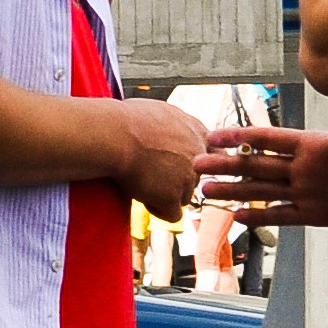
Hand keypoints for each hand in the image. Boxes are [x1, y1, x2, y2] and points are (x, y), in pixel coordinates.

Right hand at [108, 98, 208, 219]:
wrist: (112, 134)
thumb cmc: (123, 120)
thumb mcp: (160, 113)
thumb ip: (175, 126)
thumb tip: (170, 134)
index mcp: (197, 131)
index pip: (214, 154)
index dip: (195, 162)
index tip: (177, 164)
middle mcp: (199, 153)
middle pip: (195, 178)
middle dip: (177, 179)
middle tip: (150, 171)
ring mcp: (188, 176)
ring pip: (184, 196)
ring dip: (165, 194)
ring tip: (141, 181)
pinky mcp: (173, 195)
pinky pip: (173, 215)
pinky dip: (158, 209)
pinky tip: (142, 195)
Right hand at [201, 104, 327, 227]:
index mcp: (312, 144)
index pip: (268, 138)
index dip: (240, 136)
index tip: (213, 135)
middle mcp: (303, 167)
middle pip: (256, 165)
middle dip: (225, 164)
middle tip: (196, 164)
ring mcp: (307, 192)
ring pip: (262, 190)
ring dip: (234, 190)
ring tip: (205, 192)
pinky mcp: (316, 214)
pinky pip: (283, 216)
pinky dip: (260, 217)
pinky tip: (238, 217)